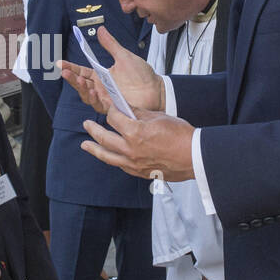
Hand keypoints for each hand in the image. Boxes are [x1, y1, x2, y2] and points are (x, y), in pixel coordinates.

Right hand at [57, 26, 164, 112]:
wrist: (156, 90)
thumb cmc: (142, 75)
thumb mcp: (124, 56)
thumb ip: (110, 45)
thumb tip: (101, 29)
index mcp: (102, 76)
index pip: (82, 71)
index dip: (71, 68)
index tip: (60, 63)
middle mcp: (101, 88)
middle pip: (81, 85)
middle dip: (72, 79)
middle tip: (65, 72)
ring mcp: (107, 99)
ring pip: (88, 96)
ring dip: (82, 89)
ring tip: (79, 81)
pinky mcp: (113, 108)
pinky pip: (100, 106)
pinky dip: (95, 99)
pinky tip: (93, 92)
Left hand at [79, 106, 195, 181]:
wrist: (194, 156)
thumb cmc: (181, 136)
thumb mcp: (159, 117)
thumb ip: (139, 113)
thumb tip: (127, 109)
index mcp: (135, 132)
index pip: (114, 118)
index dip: (111, 110)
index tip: (110, 107)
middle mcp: (131, 149)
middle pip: (105, 138)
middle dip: (93, 130)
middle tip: (86, 125)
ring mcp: (134, 163)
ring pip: (108, 156)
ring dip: (95, 149)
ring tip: (85, 145)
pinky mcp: (140, 172)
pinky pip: (120, 166)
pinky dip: (112, 159)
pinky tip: (109, 156)